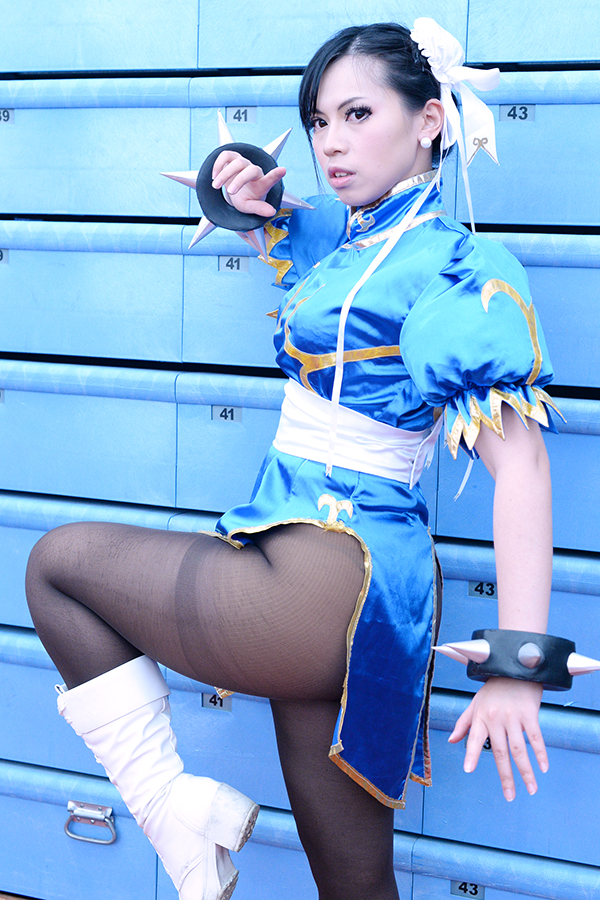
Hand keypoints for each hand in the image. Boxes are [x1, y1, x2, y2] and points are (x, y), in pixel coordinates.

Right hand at [211, 150, 285, 216]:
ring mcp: (243, 162)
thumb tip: (272, 212)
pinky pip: (225, 155)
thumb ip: (259, 209)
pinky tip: (214, 176)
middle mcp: (254, 171)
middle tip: (231, 193)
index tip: (283, 170)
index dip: (275, 175)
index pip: (270, 179)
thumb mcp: (250, 207)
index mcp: (262, 184)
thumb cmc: (245, 199)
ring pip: (236, 162)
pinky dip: (218, 165)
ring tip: (216, 186)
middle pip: (250, 170)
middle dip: (240, 180)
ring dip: (225, 174)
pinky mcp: (232, 157)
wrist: (234, 191)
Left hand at [448, 677, 547, 800]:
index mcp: (481, 717)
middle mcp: (496, 718)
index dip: (471, 754)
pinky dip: (540, 754)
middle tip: (510, 796)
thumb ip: (463, 723)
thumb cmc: (492, 689)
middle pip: (501, 752)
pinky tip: (543, 768)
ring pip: (519, 749)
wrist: (514, 669)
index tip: (468, 770)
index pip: (474, 739)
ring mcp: (513, 717)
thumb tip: (451, 741)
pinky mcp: (530, 714)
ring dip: (526, 772)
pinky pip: (536, 738)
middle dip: (506, 777)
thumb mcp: (474, 703)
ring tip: (531, 789)